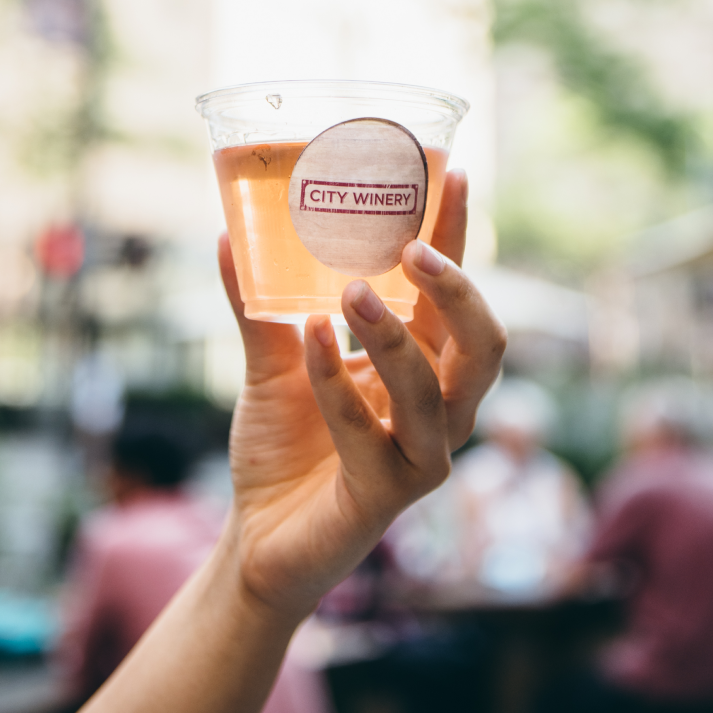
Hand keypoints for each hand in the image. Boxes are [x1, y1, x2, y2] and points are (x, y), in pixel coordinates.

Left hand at [220, 170, 506, 620]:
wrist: (258, 538)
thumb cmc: (283, 449)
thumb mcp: (272, 362)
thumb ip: (259, 306)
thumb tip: (228, 235)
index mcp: (420, 369)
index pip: (453, 297)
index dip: (459, 238)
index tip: (455, 173)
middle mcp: (436, 411)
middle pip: (483, 346)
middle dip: (459, 292)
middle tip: (411, 246)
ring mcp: (419, 457)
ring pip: (438, 393)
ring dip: (398, 336)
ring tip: (352, 290)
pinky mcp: (385, 495)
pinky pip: (369, 432)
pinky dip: (337, 381)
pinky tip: (310, 338)